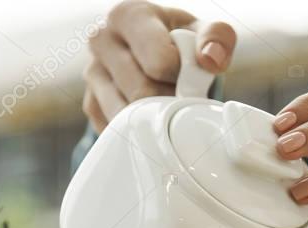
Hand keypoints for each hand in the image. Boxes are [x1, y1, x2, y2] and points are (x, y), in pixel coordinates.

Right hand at [83, 1, 235, 130]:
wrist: (154, 55)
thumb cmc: (181, 42)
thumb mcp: (204, 32)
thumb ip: (217, 37)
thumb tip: (211, 59)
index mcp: (128, 16)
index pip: (159, 61)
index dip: (183, 76)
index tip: (188, 73)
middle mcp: (101, 40)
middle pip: (142, 93)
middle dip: (169, 101)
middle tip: (181, 95)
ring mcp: (92, 74)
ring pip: (126, 116)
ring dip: (155, 119)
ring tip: (167, 103)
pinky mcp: (90, 104)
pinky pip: (117, 131)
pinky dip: (140, 130)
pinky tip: (149, 114)